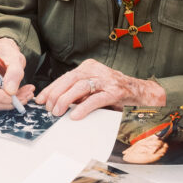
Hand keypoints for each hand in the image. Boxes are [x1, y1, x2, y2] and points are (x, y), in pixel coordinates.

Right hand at [0, 38, 34, 110]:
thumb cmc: (5, 51)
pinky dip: (4, 103)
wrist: (1, 51)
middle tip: (23, 98)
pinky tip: (16, 97)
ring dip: (7, 104)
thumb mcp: (14, 56)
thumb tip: (11, 91)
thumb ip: (14, 72)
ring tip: (23, 96)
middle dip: (5, 102)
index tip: (13, 97)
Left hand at [36, 59, 164, 119]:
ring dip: (65, 100)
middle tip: (48, 108)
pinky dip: (83, 108)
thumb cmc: (114, 92)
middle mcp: (97, 70)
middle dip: (55, 94)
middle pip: (70, 79)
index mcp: (89, 67)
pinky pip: (96, 99)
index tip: (41, 99)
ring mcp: (107, 80)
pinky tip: (75, 115)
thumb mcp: (94, 88)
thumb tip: (55, 102)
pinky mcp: (115, 92)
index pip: (65, 77)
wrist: (141, 93)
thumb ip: (78, 92)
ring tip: (57, 111)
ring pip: (80, 87)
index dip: (51, 88)